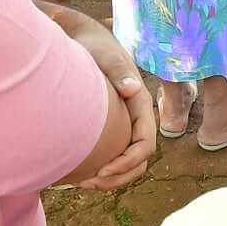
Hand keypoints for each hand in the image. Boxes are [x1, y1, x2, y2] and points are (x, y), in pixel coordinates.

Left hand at [52, 10, 156, 190]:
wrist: (87, 43)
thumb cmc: (95, 48)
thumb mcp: (106, 57)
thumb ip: (119, 71)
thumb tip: (133, 88)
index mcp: (141, 104)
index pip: (145, 144)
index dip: (127, 162)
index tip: (101, 170)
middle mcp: (138, 118)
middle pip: (140, 160)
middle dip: (119, 176)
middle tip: (89, 182)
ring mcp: (127, 125)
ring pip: (130, 163)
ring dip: (112, 179)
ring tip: (85, 183)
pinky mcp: (114, 128)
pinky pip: (116, 157)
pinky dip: (104, 171)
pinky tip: (81, 173)